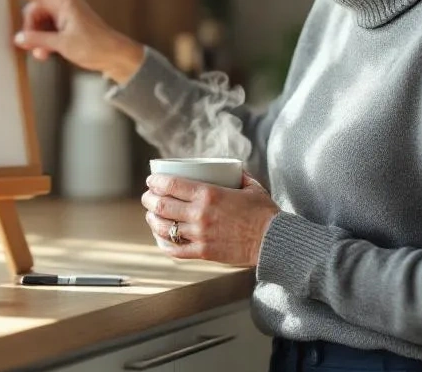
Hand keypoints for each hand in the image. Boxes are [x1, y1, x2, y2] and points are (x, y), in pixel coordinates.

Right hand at [0, 0, 143, 84]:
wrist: (116, 55)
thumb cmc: (95, 46)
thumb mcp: (62, 44)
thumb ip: (37, 39)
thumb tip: (19, 39)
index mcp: (62, 0)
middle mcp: (62, 2)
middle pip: (31, 12)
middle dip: (30, 31)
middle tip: (37, 49)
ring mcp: (64, 12)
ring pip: (37, 23)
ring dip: (37, 39)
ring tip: (45, 55)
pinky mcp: (66, 23)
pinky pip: (45, 29)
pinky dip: (43, 41)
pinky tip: (48, 53)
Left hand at [142, 172, 279, 266]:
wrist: (273, 241)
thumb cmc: (264, 212)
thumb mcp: (250, 186)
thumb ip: (236, 175)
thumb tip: (229, 169)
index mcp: (209, 194)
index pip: (170, 185)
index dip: (155, 182)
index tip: (151, 181)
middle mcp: (199, 214)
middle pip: (161, 205)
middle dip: (149, 199)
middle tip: (148, 197)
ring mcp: (199, 235)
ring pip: (163, 227)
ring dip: (152, 219)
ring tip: (151, 215)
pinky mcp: (203, 253)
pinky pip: (174, 249)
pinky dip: (163, 243)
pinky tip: (161, 238)